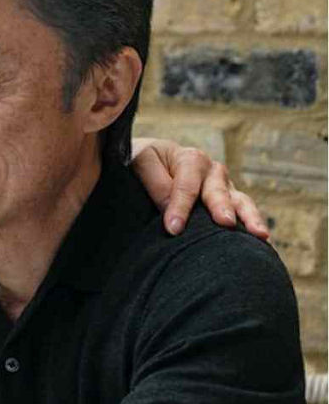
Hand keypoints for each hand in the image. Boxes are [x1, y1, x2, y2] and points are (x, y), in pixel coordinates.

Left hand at [130, 137, 266, 238]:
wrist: (149, 161)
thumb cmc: (142, 161)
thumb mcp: (140, 161)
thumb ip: (154, 181)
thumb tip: (168, 205)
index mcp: (191, 159)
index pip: (186, 186)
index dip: (180, 207)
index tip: (173, 229)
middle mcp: (213, 172)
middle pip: (218, 192)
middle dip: (221, 207)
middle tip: (225, 222)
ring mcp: (225, 188)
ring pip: (240, 202)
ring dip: (249, 217)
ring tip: (259, 234)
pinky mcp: (229, 203)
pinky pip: (243, 214)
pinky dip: (252, 227)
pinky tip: (263, 244)